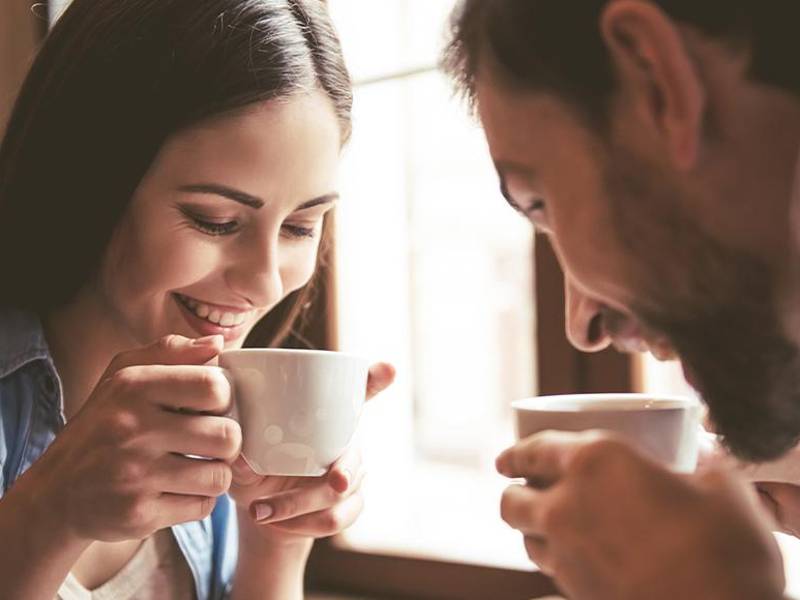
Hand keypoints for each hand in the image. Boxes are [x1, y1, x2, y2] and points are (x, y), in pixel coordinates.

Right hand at [21, 335, 239, 542]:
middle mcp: (132, 429)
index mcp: (133, 387)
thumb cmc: (103, 427)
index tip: (212, 408)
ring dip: (215, 474)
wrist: (56, 492)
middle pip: (227, 436)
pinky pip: (202, 507)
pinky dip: (199, 500)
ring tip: (197, 467)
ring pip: (219, 476)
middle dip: (228, 442)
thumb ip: (171, 351)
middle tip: (210, 443)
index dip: (224, 399)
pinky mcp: (138, 514)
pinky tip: (179, 491)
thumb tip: (217, 344)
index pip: (213, 386)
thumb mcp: (124, 376)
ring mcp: (134, 475)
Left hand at [229, 362, 394, 547]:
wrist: (262, 510)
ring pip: (341, 493)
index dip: (376, 378)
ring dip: (298, 505)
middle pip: (354, 453)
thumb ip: (240, 454)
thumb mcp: (240, 455)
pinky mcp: (348, 507)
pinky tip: (274, 524)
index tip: (389, 367)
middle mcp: (344, 442)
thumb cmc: (254, 467)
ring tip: (259, 512)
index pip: (359, 392)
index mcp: (325, 417)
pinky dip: (302, 525)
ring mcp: (351, 476)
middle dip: (347, 469)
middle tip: (335, 480)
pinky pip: (337, 519)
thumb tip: (240, 457)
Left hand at [496, 431, 784, 599]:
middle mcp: (567, 506)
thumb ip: (700, 465)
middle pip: (513, 501)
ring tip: (552, 527)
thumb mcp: (723, 487)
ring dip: (532, 530)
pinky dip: (555, 564)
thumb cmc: (726, 547)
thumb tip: (701, 457)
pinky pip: (549, 576)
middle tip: (525, 490)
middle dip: (514, 493)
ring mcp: (567, 557)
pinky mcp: (577, 596)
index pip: (534, 449)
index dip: (516, 452)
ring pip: (526, 541)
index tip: (505, 459)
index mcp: (594, 462)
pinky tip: (578, 563)